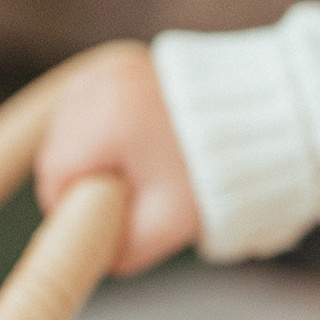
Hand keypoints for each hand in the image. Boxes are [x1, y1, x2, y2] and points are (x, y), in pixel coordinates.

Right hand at [35, 42, 200, 275]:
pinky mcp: (121, 61)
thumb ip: (118, 250)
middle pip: (59, 147)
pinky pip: (91, 103)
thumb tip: (88, 258)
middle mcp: (101, 82)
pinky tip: (143, 135)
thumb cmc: (217, 174)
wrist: (264, 121)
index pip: (55, 175)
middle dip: (87, 174)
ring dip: (95, 149)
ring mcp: (110, 67)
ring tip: (147, 157)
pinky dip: (107, 124)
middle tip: (137, 183)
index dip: (77, 203)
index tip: (113, 207)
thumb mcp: (166, 224)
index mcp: (107, 118)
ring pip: (70, 124)